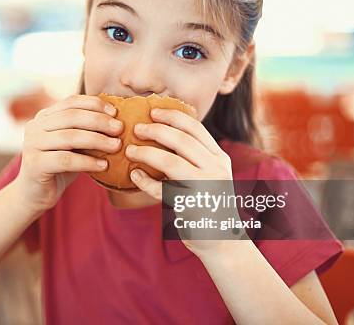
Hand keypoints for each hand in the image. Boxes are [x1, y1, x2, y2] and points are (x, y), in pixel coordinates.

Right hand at [15, 95, 123, 214]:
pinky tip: (104, 165)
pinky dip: (87, 161)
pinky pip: (65, 160)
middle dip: (99, 121)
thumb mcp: (73, 145)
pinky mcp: (34, 164)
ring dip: (97, 140)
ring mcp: (32, 145)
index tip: (116, 112)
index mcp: (44, 117)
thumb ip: (85, 131)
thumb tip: (117, 120)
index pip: (71, 102)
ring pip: (69, 137)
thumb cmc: (59, 168)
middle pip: (71, 117)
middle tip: (119, 129)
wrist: (35, 195)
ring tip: (116, 146)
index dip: (94, 104)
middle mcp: (35, 127)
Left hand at [124, 108, 243, 254]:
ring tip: (130, 151)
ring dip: (146, 153)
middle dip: (156, 130)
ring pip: (171, 162)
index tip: (152, 111)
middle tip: (136, 129)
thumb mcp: (209, 175)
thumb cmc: (208, 204)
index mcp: (219, 158)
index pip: (195, 128)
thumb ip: (193, 157)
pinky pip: (162, 190)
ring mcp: (205, 188)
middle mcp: (216, 169)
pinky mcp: (191, 208)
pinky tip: (134, 176)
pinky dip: (145, 182)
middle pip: (182, 140)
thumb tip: (162, 133)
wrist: (223, 241)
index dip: (172, 116)